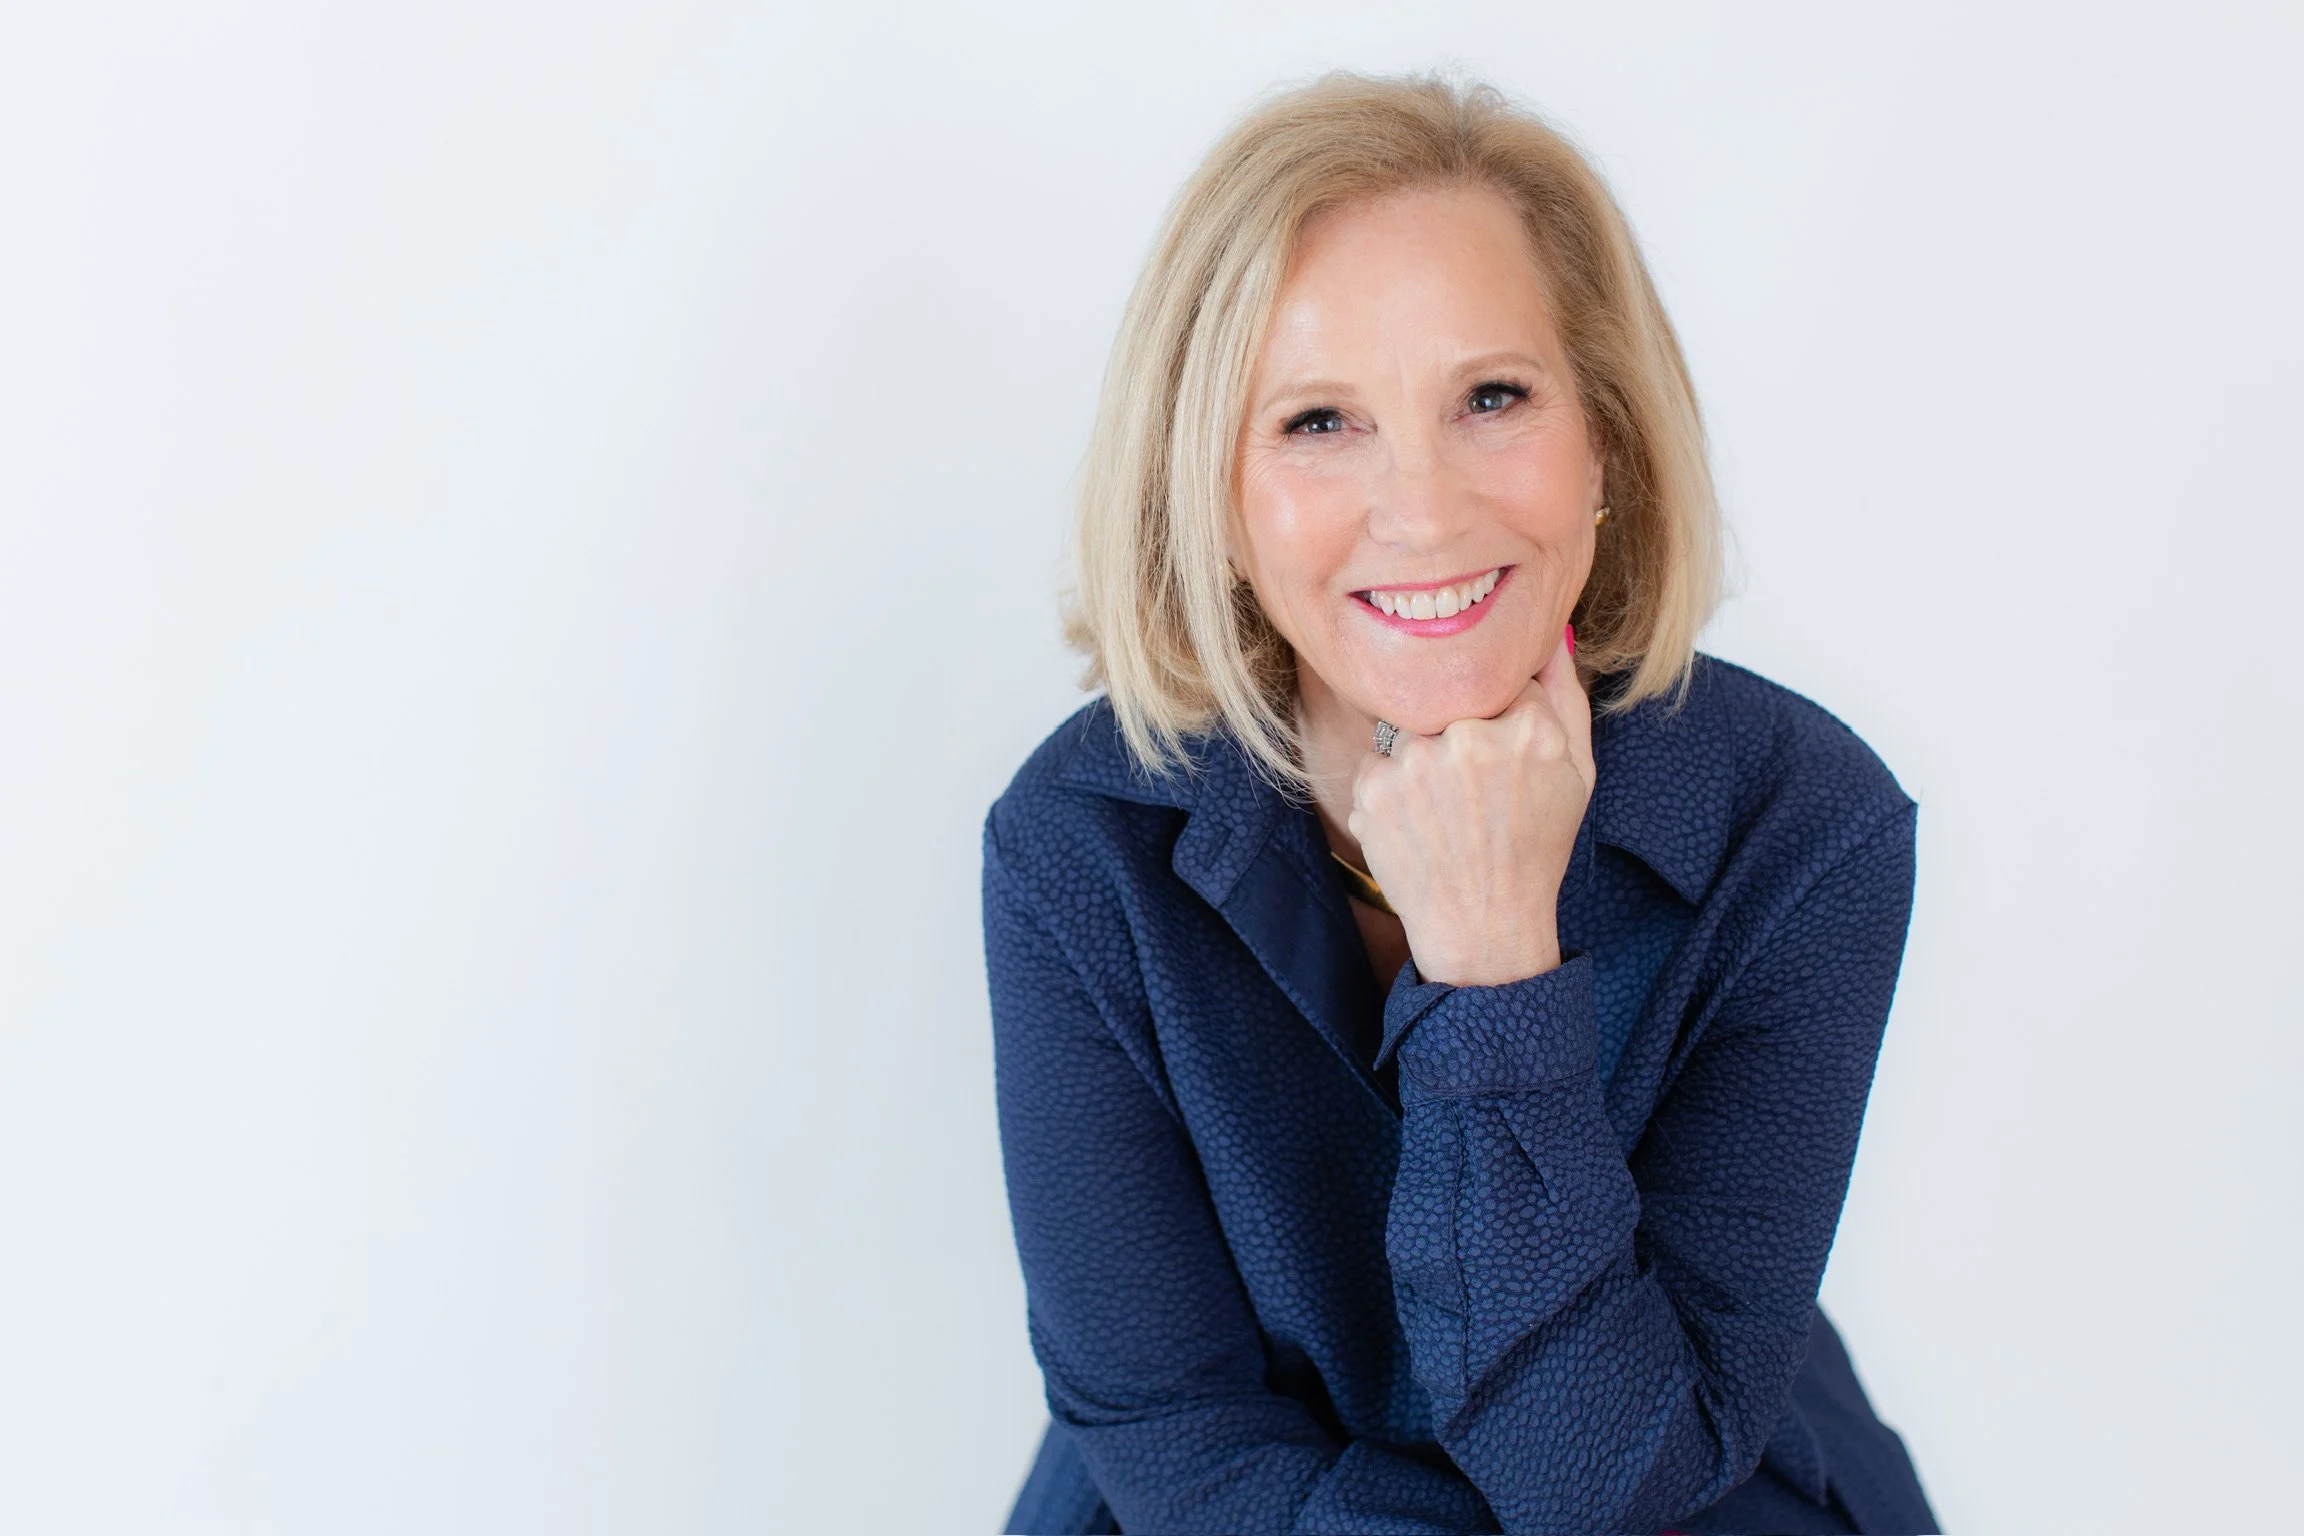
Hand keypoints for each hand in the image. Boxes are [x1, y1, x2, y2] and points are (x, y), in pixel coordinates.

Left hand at [1347, 628, 1595, 986]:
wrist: (1483, 925)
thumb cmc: (1535, 849)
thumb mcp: (1578, 772)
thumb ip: (1566, 694)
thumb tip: (1549, 635)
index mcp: (1529, 728)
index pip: (1504, 682)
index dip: (1503, 721)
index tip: (1505, 765)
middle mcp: (1469, 738)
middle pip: (1452, 701)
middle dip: (1459, 738)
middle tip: (1472, 795)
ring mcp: (1416, 762)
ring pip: (1411, 729)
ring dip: (1422, 761)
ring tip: (1446, 813)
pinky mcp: (1373, 789)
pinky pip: (1378, 761)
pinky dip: (1391, 790)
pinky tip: (1418, 827)